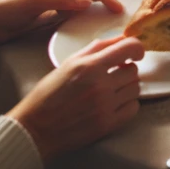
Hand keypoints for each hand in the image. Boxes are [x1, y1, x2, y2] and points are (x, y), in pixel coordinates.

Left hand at [0, 0, 123, 45]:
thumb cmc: (11, 7)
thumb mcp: (36, 1)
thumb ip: (63, 0)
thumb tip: (88, 2)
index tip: (116, 6)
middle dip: (104, 0)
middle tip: (118, 12)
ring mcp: (57, 2)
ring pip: (83, 4)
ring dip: (96, 9)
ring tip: (110, 17)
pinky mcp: (53, 15)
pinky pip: (73, 14)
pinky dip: (84, 18)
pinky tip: (91, 23)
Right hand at [9, 35, 142, 161]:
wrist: (33, 131)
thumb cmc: (48, 95)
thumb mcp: (69, 63)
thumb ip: (97, 48)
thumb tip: (122, 37)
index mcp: (89, 66)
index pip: (129, 48)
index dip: (137, 48)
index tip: (135, 54)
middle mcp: (100, 85)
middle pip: (133, 70)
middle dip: (126, 71)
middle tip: (114, 76)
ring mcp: (104, 106)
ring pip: (135, 89)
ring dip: (127, 88)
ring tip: (112, 91)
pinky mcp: (106, 125)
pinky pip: (133, 109)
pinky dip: (127, 106)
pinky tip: (114, 105)